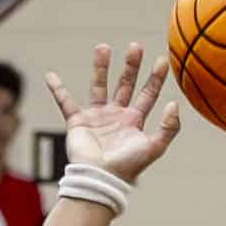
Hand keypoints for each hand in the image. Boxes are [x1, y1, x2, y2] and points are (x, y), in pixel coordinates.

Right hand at [46, 41, 179, 185]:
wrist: (100, 178)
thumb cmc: (128, 166)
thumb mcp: (155, 148)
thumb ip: (169, 128)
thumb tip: (174, 104)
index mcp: (134, 122)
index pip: (147, 95)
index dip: (155, 79)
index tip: (162, 61)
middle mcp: (116, 116)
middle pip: (125, 84)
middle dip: (131, 66)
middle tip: (136, 46)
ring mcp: (97, 118)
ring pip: (99, 86)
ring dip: (101, 67)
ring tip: (103, 47)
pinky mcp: (78, 122)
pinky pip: (65, 102)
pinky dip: (57, 89)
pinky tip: (50, 75)